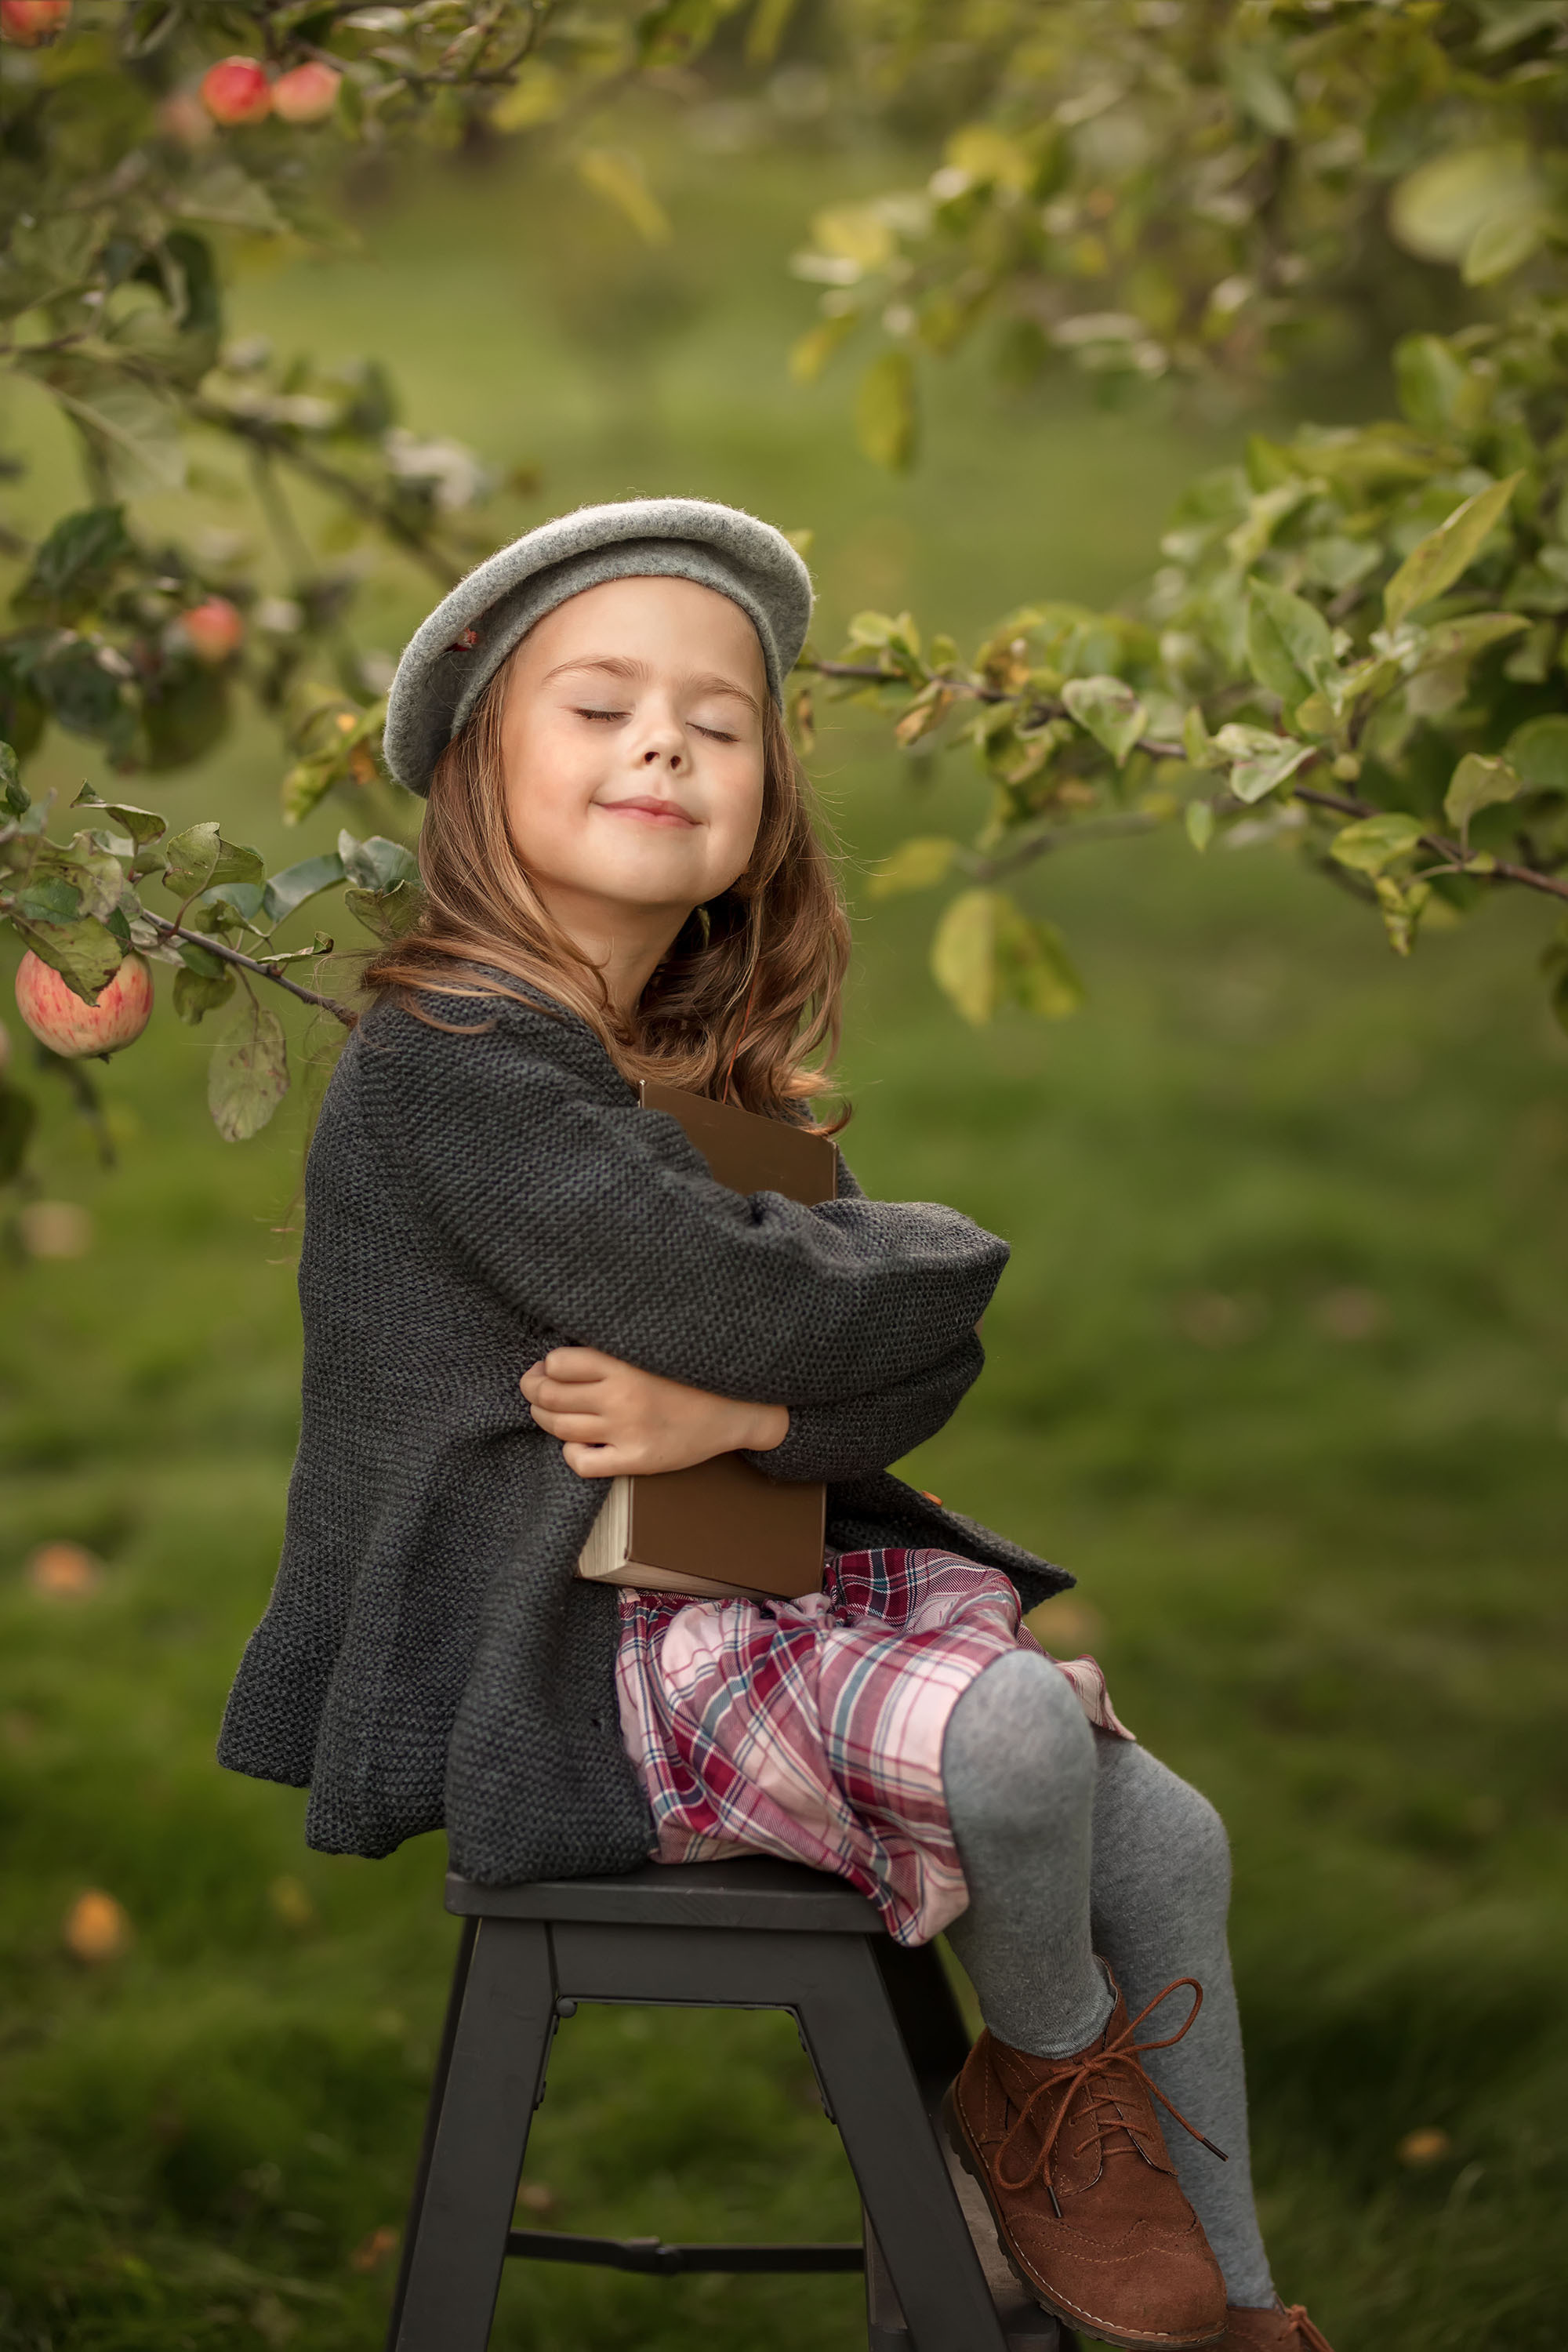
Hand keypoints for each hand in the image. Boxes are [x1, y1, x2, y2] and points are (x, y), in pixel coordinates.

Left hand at [519, 1347, 787, 1478]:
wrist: (738, 1408)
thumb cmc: (693, 1373)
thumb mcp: (652, 1348)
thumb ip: (614, 1349)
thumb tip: (563, 1353)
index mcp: (625, 1363)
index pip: (558, 1363)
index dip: (548, 1365)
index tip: (550, 1366)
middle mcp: (622, 1397)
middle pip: (551, 1396)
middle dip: (534, 1391)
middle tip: (536, 1387)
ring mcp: (628, 1432)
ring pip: (559, 1428)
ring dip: (545, 1418)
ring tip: (549, 1411)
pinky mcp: (637, 1460)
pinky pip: (581, 1463)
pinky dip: (570, 1453)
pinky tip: (578, 1443)